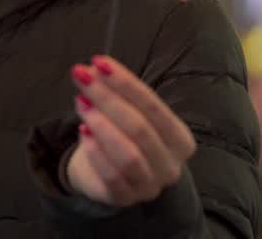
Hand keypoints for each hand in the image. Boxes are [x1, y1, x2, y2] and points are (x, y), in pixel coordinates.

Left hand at [65, 55, 195, 206]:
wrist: (107, 173)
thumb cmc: (124, 136)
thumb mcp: (128, 113)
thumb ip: (118, 93)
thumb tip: (95, 68)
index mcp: (181, 140)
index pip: (154, 107)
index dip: (125, 83)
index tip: (98, 62)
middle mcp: (171, 165)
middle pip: (139, 128)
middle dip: (107, 98)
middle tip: (81, 76)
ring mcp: (150, 186)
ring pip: (129, 155)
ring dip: (101, 125)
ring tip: (80, 103)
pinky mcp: (125, 198)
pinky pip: (112, 177)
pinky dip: (96, 153)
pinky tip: (82, 133)